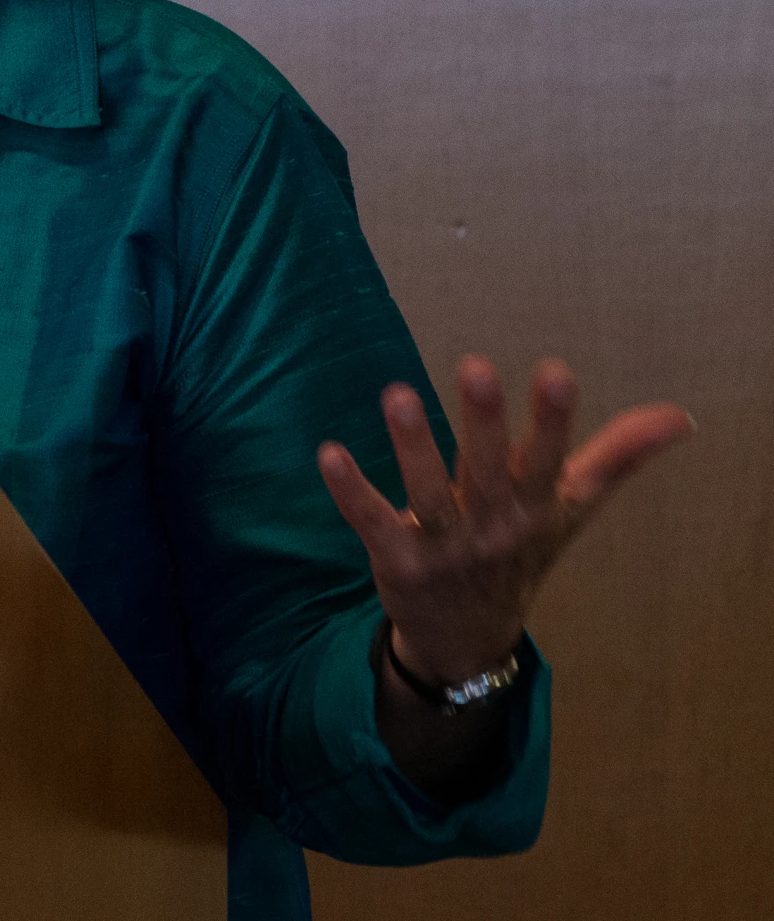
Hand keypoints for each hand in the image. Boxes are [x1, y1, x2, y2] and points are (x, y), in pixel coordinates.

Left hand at [318, 355, 692, 685]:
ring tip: (397, 394)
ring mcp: (443, 547)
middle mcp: (493, 528)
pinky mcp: (395, 559)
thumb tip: (681, 417)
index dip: (553, 421)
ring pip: (429, 494)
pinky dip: (351, 490)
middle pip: (489, 472)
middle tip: (476, 368)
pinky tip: (329, 453)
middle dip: (485, 423)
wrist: (469, 641)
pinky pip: (372, 521)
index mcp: (535, 509)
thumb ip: (616, 457)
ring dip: (413, 447)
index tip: (555, 372)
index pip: (549, 462)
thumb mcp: (569, 510)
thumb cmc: (520, 554)